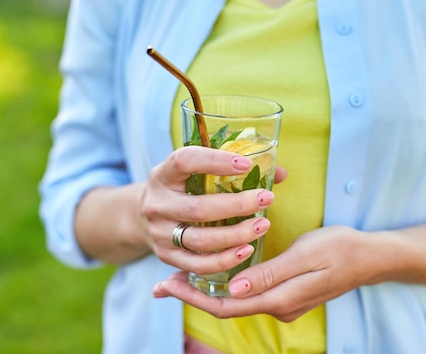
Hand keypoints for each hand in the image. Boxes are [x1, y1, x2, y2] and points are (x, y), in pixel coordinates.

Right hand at [142, 146, 276, 274]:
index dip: (215, 161)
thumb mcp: (195, 171)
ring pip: (200, 240)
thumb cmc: (183, 188)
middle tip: (266, 199)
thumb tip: (280, 173)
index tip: (246, 164)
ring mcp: (159, 233)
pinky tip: (246, 250)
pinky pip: (198, 264)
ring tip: (262, 226)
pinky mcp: (166, 257)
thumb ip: (234, 168)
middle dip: (237, 205)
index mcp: (163, 174)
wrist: (145, 216)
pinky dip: (224, 260)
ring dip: (236, 235)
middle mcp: (157, 203)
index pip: (184, 161)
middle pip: (198, 208)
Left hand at [153, 225, 375, 321]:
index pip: (226, 305)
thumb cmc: (339, 249)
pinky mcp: (285, 294)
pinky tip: (215, 274)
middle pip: (225, 307)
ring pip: (235, 301)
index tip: (166, 285)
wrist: (370, 258)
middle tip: (161, 283)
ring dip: (206, 291)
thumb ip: (270, 274)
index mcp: (279, 299)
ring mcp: (282, 303)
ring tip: (179, 277)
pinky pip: (248, 294)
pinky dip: (225, 286)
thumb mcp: (305, 255)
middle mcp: (277, 306)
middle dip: (191, 296)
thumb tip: (234, 290)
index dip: (193, 298)